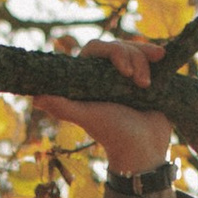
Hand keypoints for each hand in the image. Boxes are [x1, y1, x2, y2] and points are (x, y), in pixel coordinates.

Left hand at [29, 33, 171, 181]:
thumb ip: (62, 107)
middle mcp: (105, 74)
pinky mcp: (144, 77)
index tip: (125, 71)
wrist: (145, 151)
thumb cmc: (114, 135)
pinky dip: (154, 54)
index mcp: (88, 79)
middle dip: (132, 58)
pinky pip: (148, 56)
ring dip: (144, 62)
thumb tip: (35, 97)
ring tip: (147, 87)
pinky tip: (162, 56)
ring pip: (134, 50)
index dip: (112, 52)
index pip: (96, 49)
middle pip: (117, 47)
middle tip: (140, 83)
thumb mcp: (88, 118)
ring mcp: (125, 75)